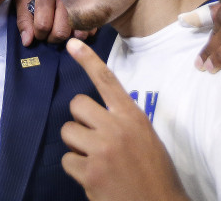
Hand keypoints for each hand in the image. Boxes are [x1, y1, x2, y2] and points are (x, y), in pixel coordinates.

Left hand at [16, 0, 93, 45]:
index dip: (38, 34)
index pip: (42, 24)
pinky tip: (73, 28)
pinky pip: (90, 29)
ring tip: (60, 30)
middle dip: (52, 38)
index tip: (38, 31)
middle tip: (49, 33)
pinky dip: (81, 33)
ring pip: (75, 32)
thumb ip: (23, 20)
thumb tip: (27, 42)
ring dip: (66, 38)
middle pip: (60, 31)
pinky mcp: (94, 5)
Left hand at [61, 39, 188, 200]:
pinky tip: (95, 177)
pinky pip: (67, 160)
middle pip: (77, 105)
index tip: (72, 43)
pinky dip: (77, 169)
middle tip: (93, 137)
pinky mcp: (90, 171)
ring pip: (68, 132)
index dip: (88, 60)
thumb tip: (96, 114)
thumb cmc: (154, 172)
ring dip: (77, 146)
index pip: (107, 81)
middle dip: (80, 120)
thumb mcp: (145, 138)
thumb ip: (122, 122)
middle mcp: (116, 128)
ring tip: (96, 160)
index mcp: (133, 117)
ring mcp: (102, 149)